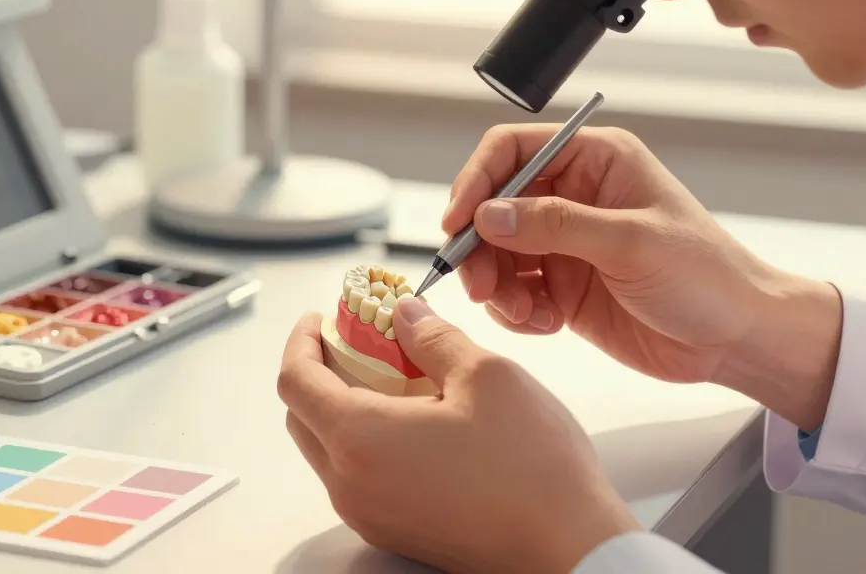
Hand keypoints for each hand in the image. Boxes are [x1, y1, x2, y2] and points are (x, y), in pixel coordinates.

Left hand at [277, 298, 638, 573]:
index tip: (320, 319)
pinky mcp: (394, 531)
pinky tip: (415, 419)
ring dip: (345, 407)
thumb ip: (433, 337)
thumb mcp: (487, 376)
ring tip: (395, 376)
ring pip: (329, 449)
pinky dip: (367, 441)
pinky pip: (358, 477)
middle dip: (321, 371)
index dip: (301, 340)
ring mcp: (369, 514)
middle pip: (303, 417)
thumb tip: (405, 315)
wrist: (570, 550)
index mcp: (361, 439)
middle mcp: (352, 484)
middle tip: (360, 341)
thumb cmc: (534, 469)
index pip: (295, 380)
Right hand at [443, 125, 841, 427]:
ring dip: (495, 285)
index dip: (476, 181)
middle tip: (480, 284)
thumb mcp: (632, 242)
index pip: (511, 150)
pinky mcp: (562, 287)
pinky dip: (515, 311)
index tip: (458, 222)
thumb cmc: (708, 276)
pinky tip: (546, 324)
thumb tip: (489, 215)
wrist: (736, 340)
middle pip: (492, 206)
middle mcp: (574, 195)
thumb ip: (556, 224)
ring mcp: (565, 243)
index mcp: (595, 160)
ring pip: (495, 254)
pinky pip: (513, 292)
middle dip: (478, 247)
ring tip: (522, 312)